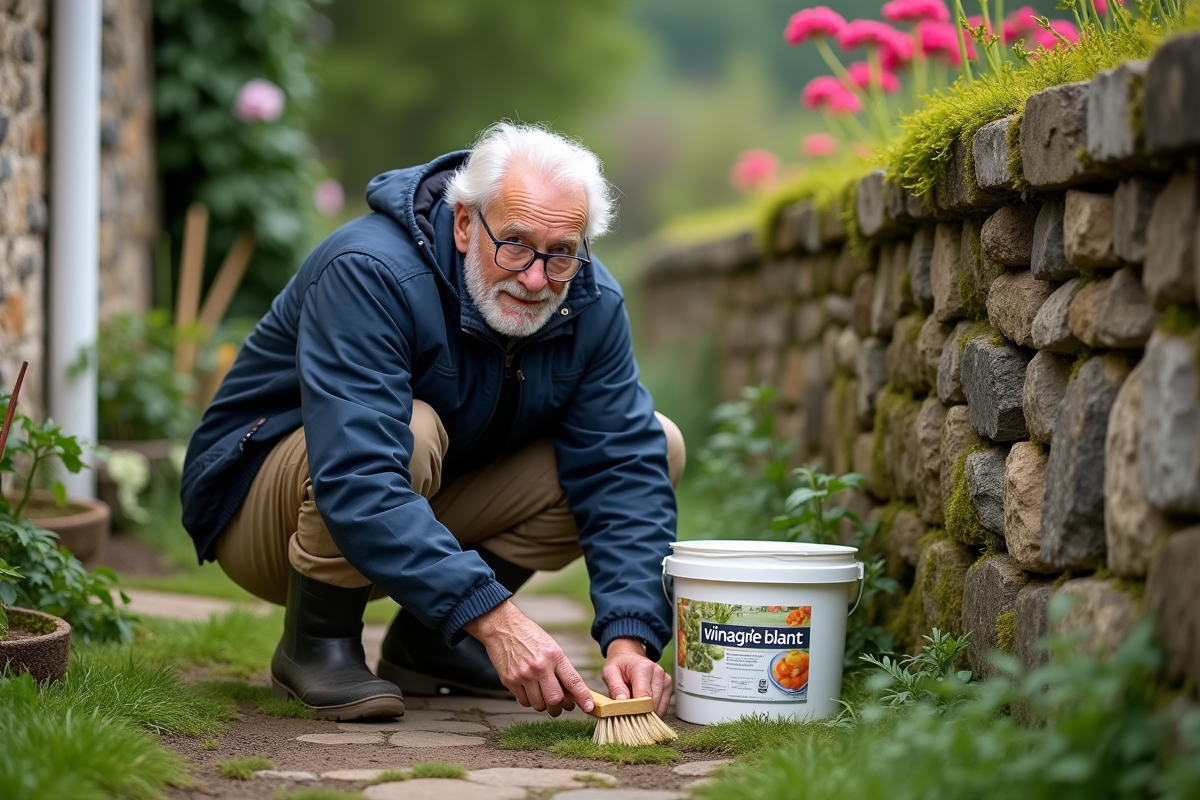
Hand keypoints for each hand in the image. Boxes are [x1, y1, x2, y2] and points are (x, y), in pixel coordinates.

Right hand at [464, 600, 594, 716]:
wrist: (502, 627)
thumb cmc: (529, 636)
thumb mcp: (551, 647)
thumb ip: (562, 669)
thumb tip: (572, 693)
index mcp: (554, 656)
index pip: (573, 681)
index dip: (583, 697)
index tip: (589, 707)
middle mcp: (539, 666)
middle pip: (555, 700)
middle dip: (560, 707)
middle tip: (561, 705)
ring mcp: (523, 675)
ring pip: (539, 704)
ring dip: (544, 705)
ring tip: (543, 696)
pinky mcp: (510, 681)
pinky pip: (524, 701)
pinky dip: (530, 701)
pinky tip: (530, 691)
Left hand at [602, 637, 671, 717]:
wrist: (629, 656)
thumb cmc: (619, 665)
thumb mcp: (610, 672)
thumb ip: (615, 688)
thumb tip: (622, 702)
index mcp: (643, 668)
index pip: (644, 697)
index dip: (636, 710)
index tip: (626, 715)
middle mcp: (658, 673)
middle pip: (653, 704)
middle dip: (641, 712)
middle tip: (628, 711)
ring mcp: (665, 680)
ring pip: (660, 707)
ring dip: (648, 712)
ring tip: (635, 706)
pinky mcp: (668, 687)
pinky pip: (663, 707)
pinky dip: (653, 711)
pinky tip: (643, 706)